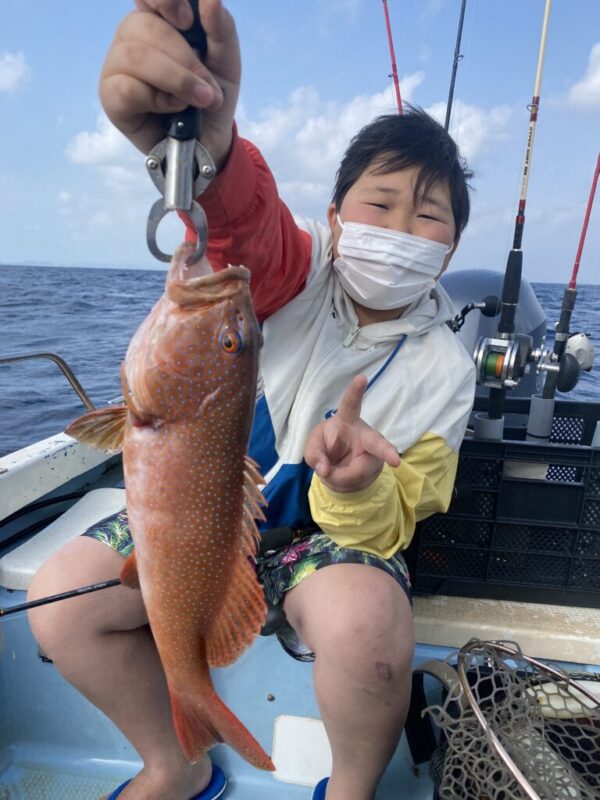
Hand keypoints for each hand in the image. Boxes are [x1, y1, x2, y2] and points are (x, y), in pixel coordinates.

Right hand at [100, 0, 239, 168]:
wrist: (209, 143)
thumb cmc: (211, 98)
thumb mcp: (226, 63)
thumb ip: (221, 30)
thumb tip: (211, 0)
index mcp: (157, 20)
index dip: (165, 0)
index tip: (188, 21)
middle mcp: (131, 37)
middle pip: (145, 26)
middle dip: (185, 59)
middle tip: (208, 89)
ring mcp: (116, 65)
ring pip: (135, 56)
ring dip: (176, 80)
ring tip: (200, 101)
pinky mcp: (110, 96)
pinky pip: (128, 88)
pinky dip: (158, 100)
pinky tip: (172, 110)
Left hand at [304, 375, 400, 493]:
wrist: (339, 465)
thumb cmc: (326, 445)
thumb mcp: (313, 446)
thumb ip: (313, 454)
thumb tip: (324, 470)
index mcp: (347, 420)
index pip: (351, 404)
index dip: (355, 391)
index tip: (362, 377)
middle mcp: (365, 434)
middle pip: (376, 443)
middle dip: (386, 452)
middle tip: (395, 460)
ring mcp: (374, 454)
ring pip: (358, 471)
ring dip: (339, 477)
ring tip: (331, 472)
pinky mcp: (375, 469)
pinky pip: (357, 481)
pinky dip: (343, 483)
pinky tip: (342, 476)